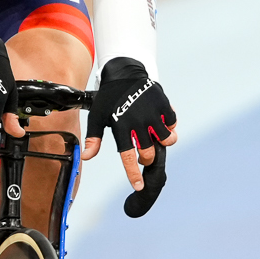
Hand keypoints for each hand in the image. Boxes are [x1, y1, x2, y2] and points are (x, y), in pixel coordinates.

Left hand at [84, 57, 177, 191]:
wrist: (125, 73)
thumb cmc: (110, 98)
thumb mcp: (97, 117)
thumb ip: (94, 138)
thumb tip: (86, 157)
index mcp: (121, 127)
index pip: (127, 157)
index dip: (133, 174)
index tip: (139, 186)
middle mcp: (138, 122)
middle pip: (149, 152)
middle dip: (147, 157)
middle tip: (144, 151)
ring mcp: (153, 113)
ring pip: (167, 139)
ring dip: (163, 142)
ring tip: (156, 136)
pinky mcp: (164, 105)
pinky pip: (173, 123)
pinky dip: (169, 125)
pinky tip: (160, 121)